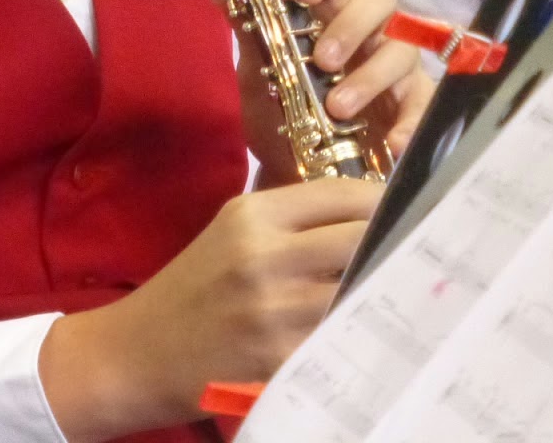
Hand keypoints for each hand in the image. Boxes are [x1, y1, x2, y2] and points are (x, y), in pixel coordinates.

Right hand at [38, 177, 381, 441]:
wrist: (135, 353)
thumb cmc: (192, 288)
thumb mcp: (232, 233)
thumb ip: (293, 220)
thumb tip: (368, 210)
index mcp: (253, 216)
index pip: (343, 193)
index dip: (384, 199)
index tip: (407, 206)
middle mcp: (265, 256)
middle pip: (360, 237)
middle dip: (394, 241)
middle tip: (417, 247)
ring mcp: (273, 311)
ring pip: (357, 290)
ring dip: (381, 289)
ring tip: (400, 288)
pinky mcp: (277, 359)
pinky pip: (338, 338)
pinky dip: (356, 332)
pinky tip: (366, 330)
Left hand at [237, 0, 432, 181]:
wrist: (293, 179)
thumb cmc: (282, 115)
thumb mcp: (258, 75)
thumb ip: (248, 31)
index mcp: (327, 9)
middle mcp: (366, 30)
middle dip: (352, 23)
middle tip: (323, 59)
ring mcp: (393, 66)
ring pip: (401, 48)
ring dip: (369, 76)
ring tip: (337, 109)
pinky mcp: (412, 106)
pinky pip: (423, 105)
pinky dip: (410, 122)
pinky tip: (391, 143)